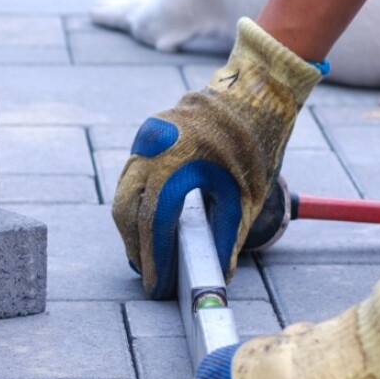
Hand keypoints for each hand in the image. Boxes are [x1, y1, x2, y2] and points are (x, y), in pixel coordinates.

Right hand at [112, 18, 321, 298]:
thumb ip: (227, 238)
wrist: (253, 94)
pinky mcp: (148, 134)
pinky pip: (132, 176)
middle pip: (128, 210)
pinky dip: (136, 203)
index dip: (153, 258)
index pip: (154, 221)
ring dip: (131, 226)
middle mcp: (155, 148)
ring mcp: (148, 139)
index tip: (156, 284)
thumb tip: (217, 276)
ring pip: (125, 193)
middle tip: (147, 273)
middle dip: (135, 246)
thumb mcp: (245, 197)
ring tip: (145, 254)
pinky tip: (147, 222)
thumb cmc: (254, 147)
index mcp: (179, 163)